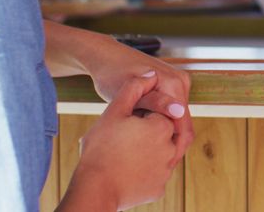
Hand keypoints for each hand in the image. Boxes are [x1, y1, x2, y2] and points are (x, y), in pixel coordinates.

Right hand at [64, 72, 178, 210]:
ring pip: (162, 152)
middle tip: (127, 134)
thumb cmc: (99, 148)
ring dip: (150, 147)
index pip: (164, 114)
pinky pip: (155, 172)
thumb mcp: (114, 112)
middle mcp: (171, 150)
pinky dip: (145, 167)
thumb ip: (134, 89)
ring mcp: (166, 172)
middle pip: (166, 133)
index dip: (147, 113)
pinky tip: (127, 164)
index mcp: (163, 128)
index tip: (131, 117)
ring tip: (125, 148)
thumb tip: (150, 74)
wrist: (92, 188)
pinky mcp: (159, 188)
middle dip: (152, 130)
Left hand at [81, 36, 192, 166]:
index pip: (184, 124)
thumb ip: (155, 102)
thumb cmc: (112, 75)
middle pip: (183, 122)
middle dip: (170, 142)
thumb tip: (178, 112)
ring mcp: (177, 83)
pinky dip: (159, 124)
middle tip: (150, 162)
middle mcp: (181, 81)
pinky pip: (171, 111)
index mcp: (175, 83)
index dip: (175, 148)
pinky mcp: (171, 87)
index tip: (162, 165)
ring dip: (165, 134)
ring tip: (146, 151)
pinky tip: (144, 134)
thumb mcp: (129, 92)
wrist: (105, 57)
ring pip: (177, 119)